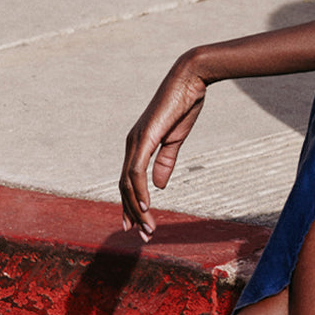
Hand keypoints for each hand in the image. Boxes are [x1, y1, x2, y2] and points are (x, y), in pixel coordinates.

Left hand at [119, 53, 206, 239]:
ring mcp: (135, 141)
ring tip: (147, 228)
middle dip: (132, 213)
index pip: (129, 181)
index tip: (139, 225)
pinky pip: (136, 171)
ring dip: (137, 208)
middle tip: (142, 235)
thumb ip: (165, 161)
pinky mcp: (144, 138)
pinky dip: (139, 191)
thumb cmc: (184, 105)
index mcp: (138, 144)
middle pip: (124, 187)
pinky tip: (146, 207)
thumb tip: (158, 186)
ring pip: (128, 184)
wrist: (190, 79)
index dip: (132, 204)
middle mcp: (131, 144)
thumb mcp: (175, 139)